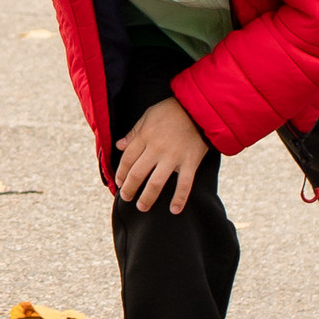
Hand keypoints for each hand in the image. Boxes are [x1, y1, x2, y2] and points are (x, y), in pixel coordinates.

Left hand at [113, 93, 211, 212]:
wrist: (199, 107)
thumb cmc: (171, 110)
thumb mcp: (148, 116)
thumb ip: (134, 132)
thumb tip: (119, 146)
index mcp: (145, 136)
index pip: (127, 160)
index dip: (121, 174)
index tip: (120, 183)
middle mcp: (156, 148)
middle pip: (137, 173)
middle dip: (129, 189)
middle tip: (126, 198)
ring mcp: (173, 157)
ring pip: (156, 182)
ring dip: (147, 198)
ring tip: (142, 207)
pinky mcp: (190, 162)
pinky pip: (184, 184)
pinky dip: (179, 198)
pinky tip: (174, 210)